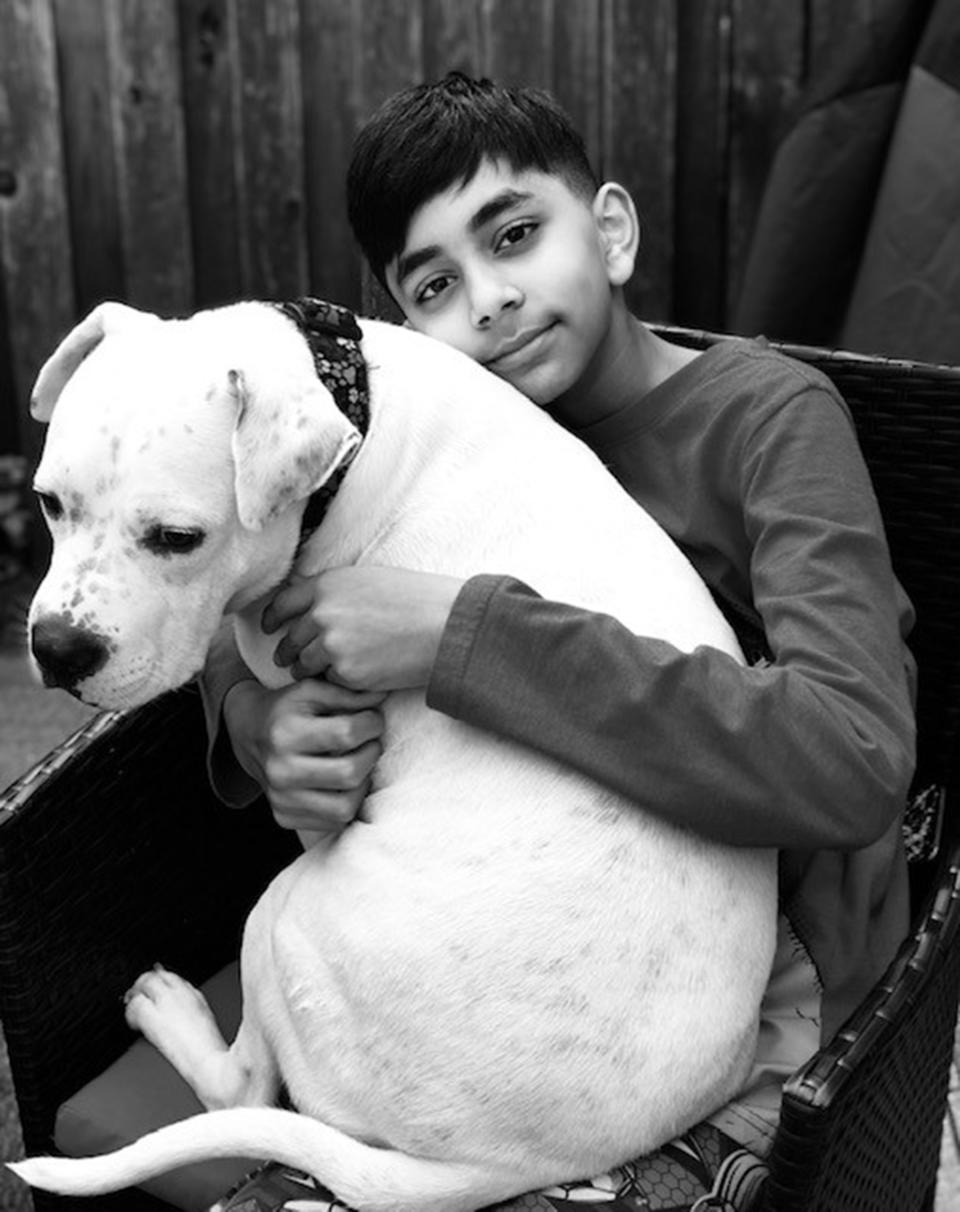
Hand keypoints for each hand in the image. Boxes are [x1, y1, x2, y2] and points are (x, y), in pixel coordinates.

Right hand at [223, 678, 384, 833]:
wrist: (247, 733)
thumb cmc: (286, 709)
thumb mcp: (311, 690)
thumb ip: (347, 693)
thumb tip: (381, 699)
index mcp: (285, 733)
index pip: (347, 733)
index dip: (372, 724)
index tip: (372, 720)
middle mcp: (280, 770)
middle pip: (349, 774)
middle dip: (371, 754)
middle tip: (370, 742)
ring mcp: (280, 799)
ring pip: (345, 807)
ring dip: (363, 784)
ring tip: (359, 764)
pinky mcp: (284, 817)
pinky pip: (333, 822)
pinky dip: (347, 802)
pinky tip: (342, 783)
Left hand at [262, 566, 463, 690]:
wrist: (442, 625)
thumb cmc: (415, 598)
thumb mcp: (366, 580)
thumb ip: (334, 592)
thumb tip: (311, 606)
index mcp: (326, 586)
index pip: (282, 604)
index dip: (272, 619)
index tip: (269, 629)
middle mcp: (322, 614)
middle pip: (290, 639)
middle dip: (288, 652)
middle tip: (288, 660)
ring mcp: (332, 646)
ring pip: (304, 665)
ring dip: (309, 670)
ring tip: (322, 671)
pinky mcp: (346, 673)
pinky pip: (330, 681)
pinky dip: (338, 681)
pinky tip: (354, 675)